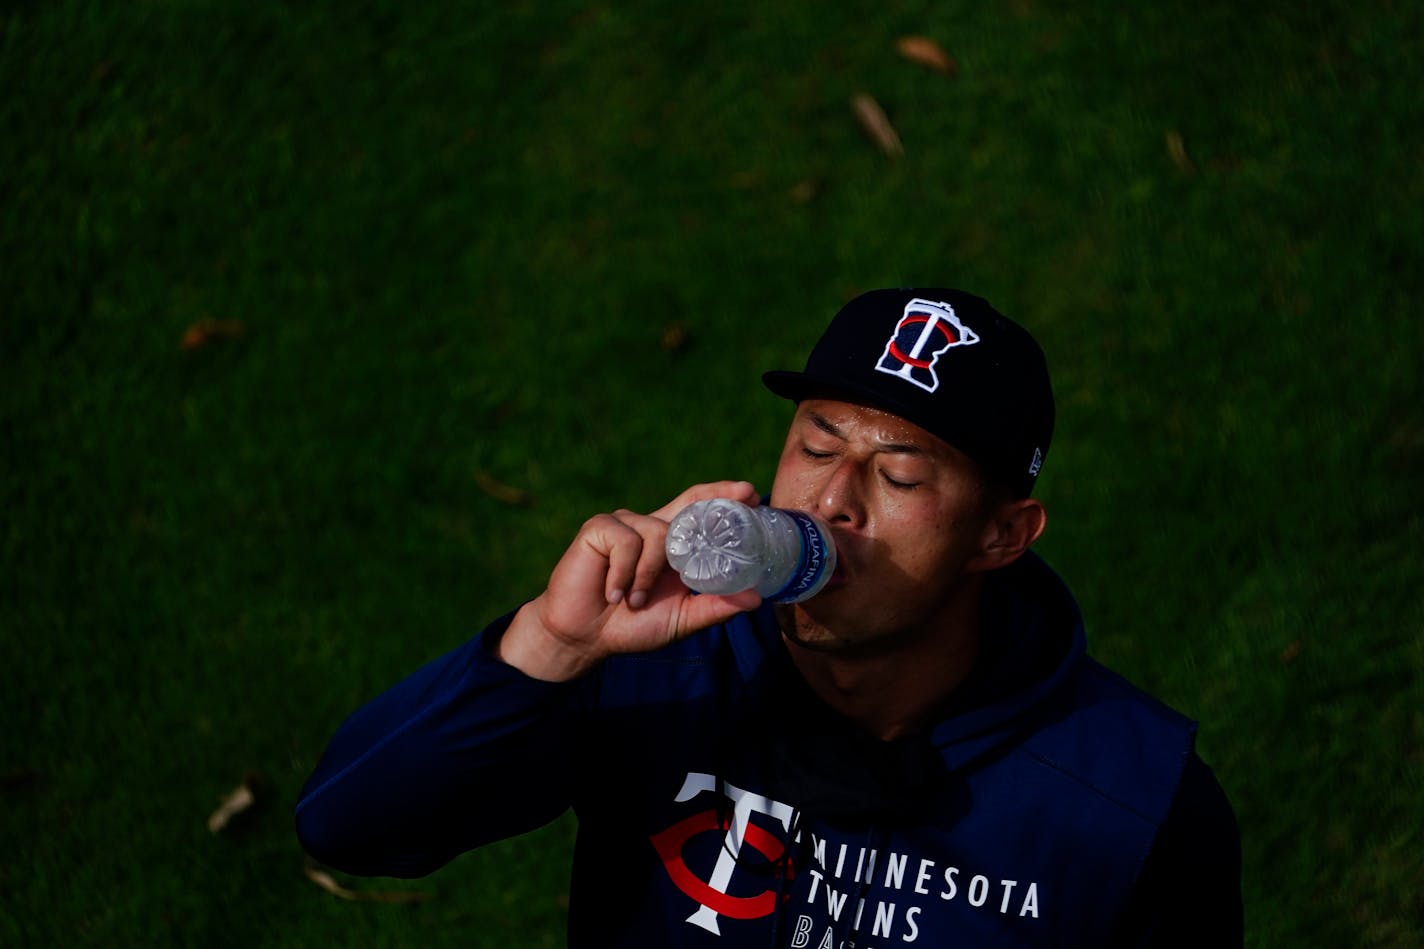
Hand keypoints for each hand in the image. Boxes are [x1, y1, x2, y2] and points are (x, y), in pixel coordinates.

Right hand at [498, 481, 763, 680]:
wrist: (583, 638)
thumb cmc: (630, 627)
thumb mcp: (681, 618)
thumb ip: (714, 607)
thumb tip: (757, 599)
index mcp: (671, 545)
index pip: (700, 512)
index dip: (723, 499)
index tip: (752, 494)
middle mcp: (650, 528)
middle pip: (688, 501)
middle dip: (717, 496)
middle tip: (745, 494)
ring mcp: (624, 524)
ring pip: (657, 533)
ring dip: (649, 574)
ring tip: (634, 601)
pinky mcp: (598, 529)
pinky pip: (626, 542)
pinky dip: (624, 573)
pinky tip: (613, 593)